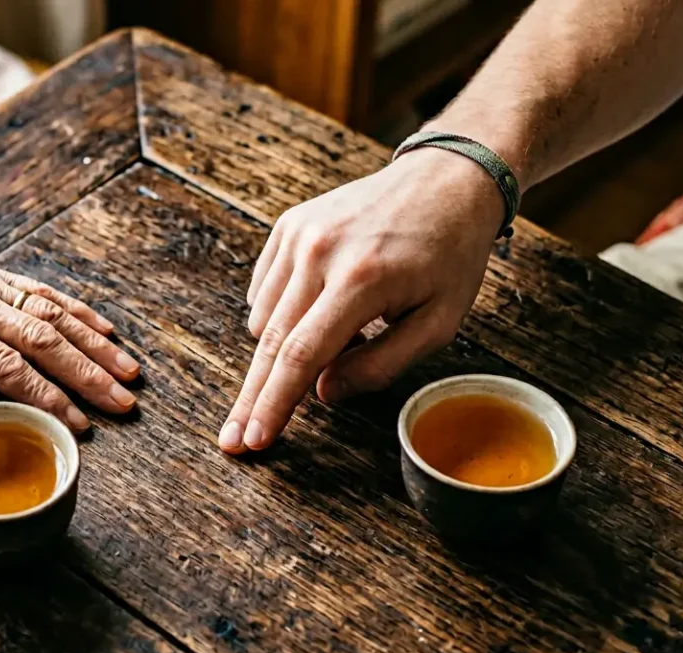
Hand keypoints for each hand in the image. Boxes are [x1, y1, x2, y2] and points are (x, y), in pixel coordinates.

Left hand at [0, 177, 138, 430]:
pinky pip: (39, 290)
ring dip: (94, 343)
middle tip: (126, 402)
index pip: (6, 367)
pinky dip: (76, 310)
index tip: (79, 424)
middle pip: (43, 339)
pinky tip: (102, 328)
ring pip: (50, 312)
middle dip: (89, 374)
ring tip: (129, 370)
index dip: (48, 398)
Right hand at [218, 149, 503, 453]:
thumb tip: (323, 393)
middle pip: (271, 343)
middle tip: (233, 441)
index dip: (276, 403)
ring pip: (264, 319)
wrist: (446, 181)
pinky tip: (320, 307)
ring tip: (339, 336)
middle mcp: (320, 253)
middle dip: (252, 398)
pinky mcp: (288, 225)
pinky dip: (282, 313)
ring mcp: (298, 234)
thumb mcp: (439, 323)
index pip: (303, 355)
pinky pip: (264, 290)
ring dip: (284, 348)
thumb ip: (381, 365)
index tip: (255, 439)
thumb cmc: (449, 257)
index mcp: (361, 280)